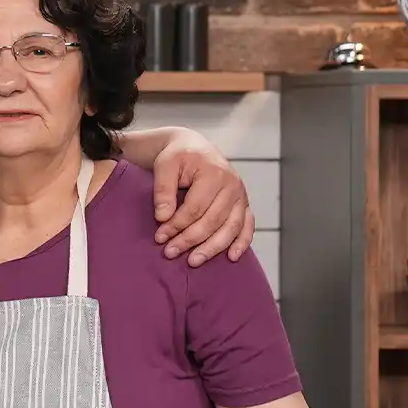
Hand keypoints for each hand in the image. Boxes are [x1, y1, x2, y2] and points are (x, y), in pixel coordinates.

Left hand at [149, 134, 254, 265]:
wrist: (194, 146)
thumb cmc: (178, 156)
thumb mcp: (165, 165)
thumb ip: (163, 190)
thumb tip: (163, 217)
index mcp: (213, 173)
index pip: (195, 208)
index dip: (176, 225)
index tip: (159, 237)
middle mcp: (232, 185)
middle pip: (212, 220)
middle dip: (190, 240)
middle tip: (170, 253)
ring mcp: (241, 195)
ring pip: (230, 228)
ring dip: (212, 248)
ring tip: (193, 261)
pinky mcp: (244, 204)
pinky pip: (248, 226)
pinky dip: (242, 243)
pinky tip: (231, 257)